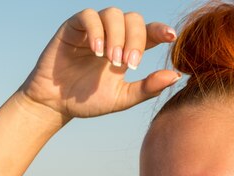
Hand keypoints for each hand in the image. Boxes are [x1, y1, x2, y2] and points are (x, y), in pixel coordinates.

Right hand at [20, 8, 179, 118]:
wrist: (56, 104)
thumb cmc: (90, 100)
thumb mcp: (123, 98)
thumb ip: (148, 88)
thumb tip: (176, 76)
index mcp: (128, 49)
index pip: (149, 32)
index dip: (161, 30)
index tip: (172, 36)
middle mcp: (113, 35)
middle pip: (134, 19)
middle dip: (135, 40)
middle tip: (129, 64)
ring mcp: (93, 29)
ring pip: (113, 14)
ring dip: (117, 36)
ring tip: (112, 60)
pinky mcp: (73, 27)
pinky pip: (88, 16)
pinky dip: (96, 31)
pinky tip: (97, 51)